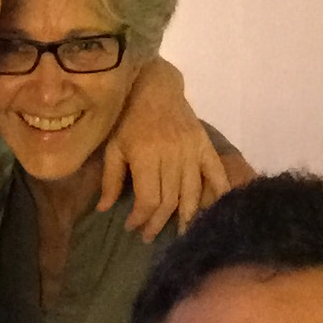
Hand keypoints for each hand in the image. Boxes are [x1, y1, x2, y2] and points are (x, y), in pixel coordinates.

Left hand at [100, 56, 228, 239]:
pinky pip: (216, 174)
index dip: (141, 218)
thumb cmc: (128, 118)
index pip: (149, 198)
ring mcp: (192, 151)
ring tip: (179, 233)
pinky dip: (217, 194)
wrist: (155, 87)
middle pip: (170, 200)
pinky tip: (213, 211)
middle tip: (149, 236)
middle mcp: (172, 155)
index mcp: (146, 155)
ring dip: (185, 217)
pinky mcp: (205, 146)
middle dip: (158, 222)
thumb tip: (104, 210)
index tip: (132, 227)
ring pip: (192, 193)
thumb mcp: (113, 147)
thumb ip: (110, 179)